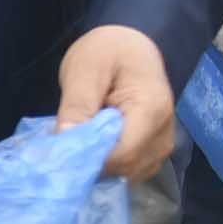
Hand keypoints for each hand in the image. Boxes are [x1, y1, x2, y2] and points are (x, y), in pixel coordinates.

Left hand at [54, 25, 174, 179]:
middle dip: (88, 163)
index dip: (89, 159)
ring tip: (78, 140)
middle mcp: (163, 135)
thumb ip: (77, 105)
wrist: (130, 48)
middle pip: (122, 168)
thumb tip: (65, 141)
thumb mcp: (85, 69)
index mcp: (152, 110)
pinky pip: (125, 173)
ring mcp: (160, 148)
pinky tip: (90, 146)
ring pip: (122, 175)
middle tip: (62, 144)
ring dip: (95, 165)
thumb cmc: (108, 51)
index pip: (122, 154)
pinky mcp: (151, 155)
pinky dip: (103, 166)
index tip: (59, 152)